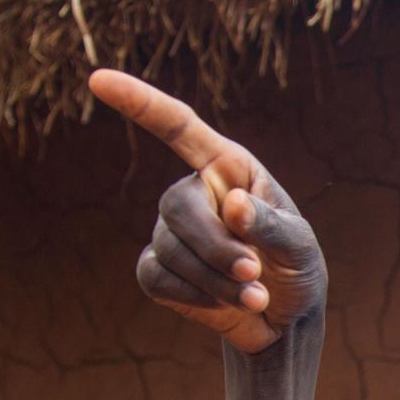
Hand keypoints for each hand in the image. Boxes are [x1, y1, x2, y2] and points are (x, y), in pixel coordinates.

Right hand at [88, 69, 327, 353]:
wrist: (285, 319)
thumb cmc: (297, 269)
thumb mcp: (300, 245)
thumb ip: (271, 225)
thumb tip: (231, 204)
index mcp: (227, 168)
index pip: (179, 127)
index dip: (140, 103)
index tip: (98, 80)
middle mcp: (193, 192)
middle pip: (176, 207)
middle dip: (216, 247)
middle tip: (253, 272)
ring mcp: (171, 231)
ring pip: (171, 249)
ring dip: (216, 280)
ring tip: (254, 295)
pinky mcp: (159, 269)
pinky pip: (156, 277)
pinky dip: (194, 296)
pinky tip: (222, 304)